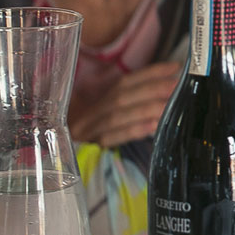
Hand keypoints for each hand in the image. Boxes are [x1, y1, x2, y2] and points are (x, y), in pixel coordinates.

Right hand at [68, 61, 182, 147]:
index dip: (150, 73)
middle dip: (151, 89)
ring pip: (118, 116)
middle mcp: (92, 113)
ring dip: (146, 109)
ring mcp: (89, 132)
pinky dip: (133, 131)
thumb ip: (131, 104)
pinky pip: (112, 139)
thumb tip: (168, 89)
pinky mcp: (90, 150)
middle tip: (177, 86)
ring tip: (169, 106)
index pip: (126, 82)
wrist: (57, 167)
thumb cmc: (91, 139)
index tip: (175, 67)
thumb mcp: (107, 118)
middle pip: (122, 97)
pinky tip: (153, 126)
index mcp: (98, 102)